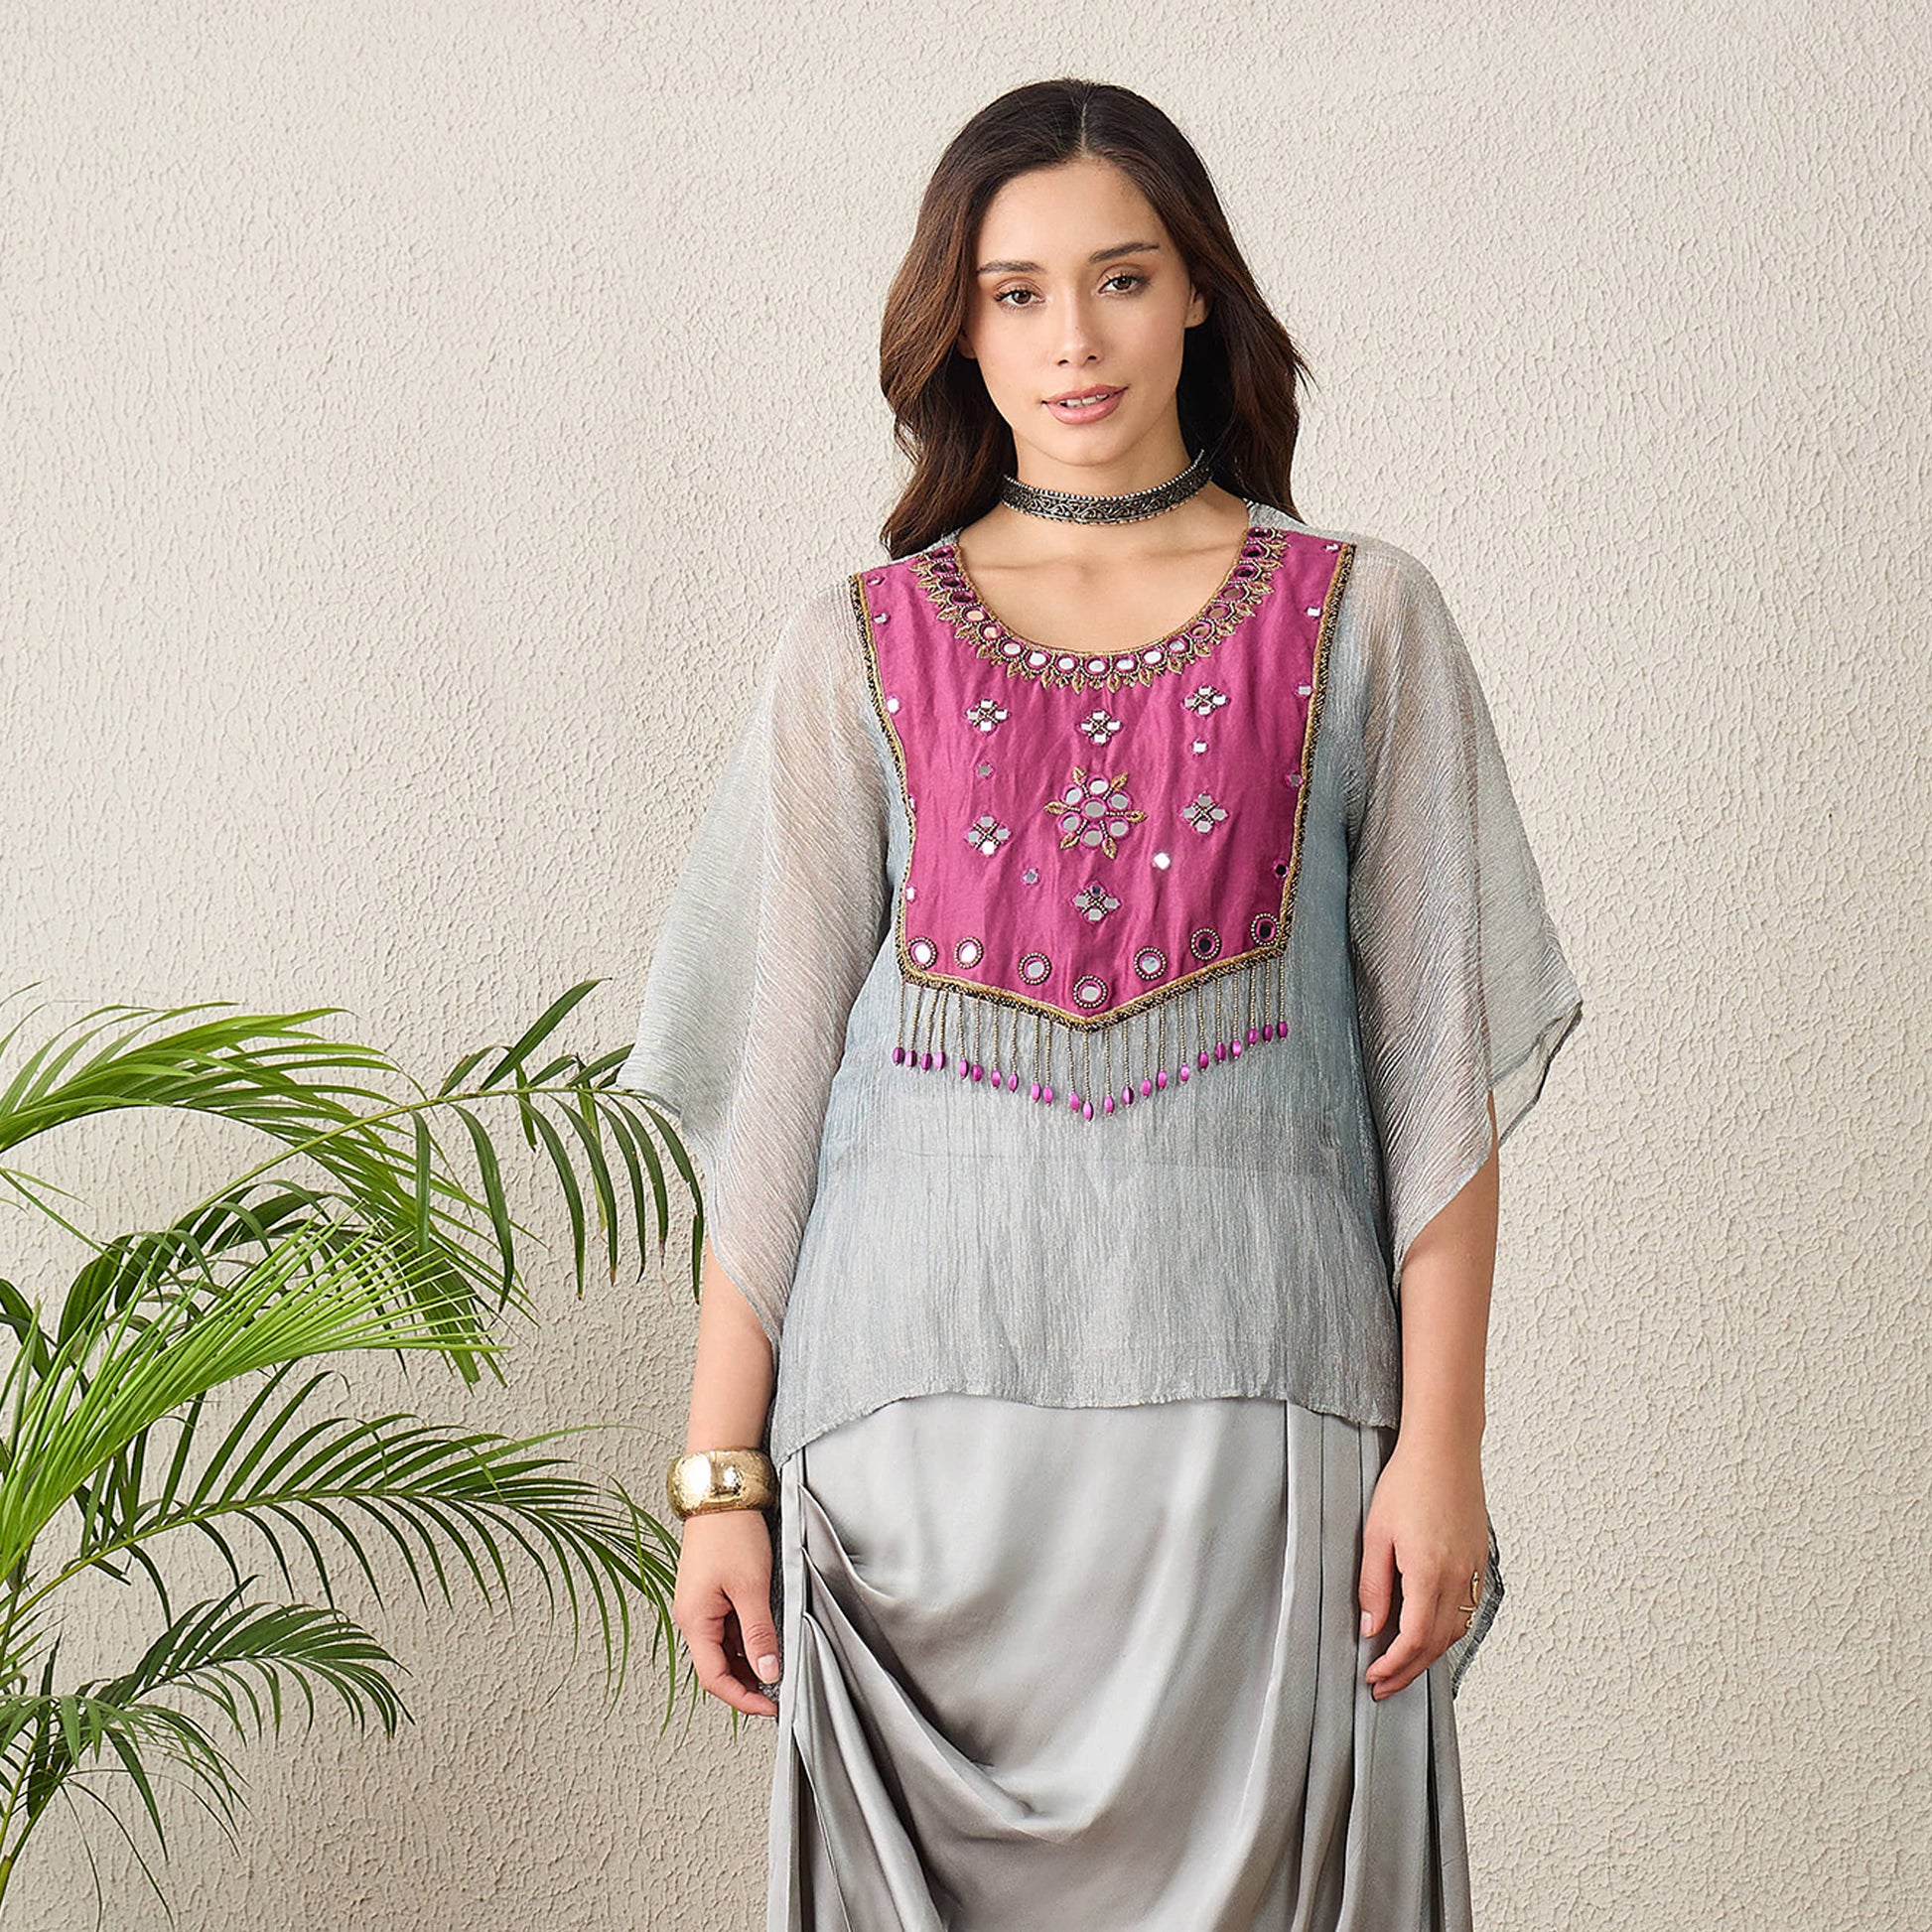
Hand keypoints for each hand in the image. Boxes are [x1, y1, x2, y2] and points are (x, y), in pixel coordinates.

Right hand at [672, 1507, 782, 1717]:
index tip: (771, 1707)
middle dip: (747, 1683)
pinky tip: (767, 1639)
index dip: (743, 1698)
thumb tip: (768, 1672)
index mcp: (694, 1620)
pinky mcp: (712, 1593)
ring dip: (749, 1662)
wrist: (722, 1492)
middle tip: (780, 1690)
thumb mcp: (751, 1587)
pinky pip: (728, 1628)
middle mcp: (692, 1616)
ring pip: (724, 1649)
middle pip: (718, 1666)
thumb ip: (759, 1633)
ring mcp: (702, 1605)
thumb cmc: (731, 1533)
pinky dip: (747, 1640)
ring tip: (778, 1666)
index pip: (715, 1678)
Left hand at [1358, 1436, 1487, 1699]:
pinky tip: (1428, 1633)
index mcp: (1428, 1574)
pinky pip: (1466, 1610)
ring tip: (1401, 1665)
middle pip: (1436, 1644)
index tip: (1373, 1676)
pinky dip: (1446, 1632)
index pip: (1413, 1640)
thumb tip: (1371, 1628)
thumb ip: (1373, 1585)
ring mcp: (1473, 1571)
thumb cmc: (1406, 1484)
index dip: (1393, 1665)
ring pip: (1455, 1631)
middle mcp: (1457, 1579)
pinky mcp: (1479, 1561)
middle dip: (1408, 1671)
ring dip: (1429, 1654)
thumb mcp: (1376, 1533)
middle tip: (1383, 1686)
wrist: (1444, 1451)